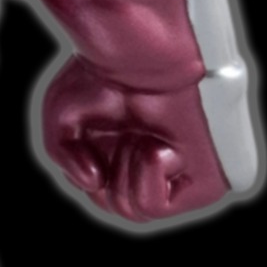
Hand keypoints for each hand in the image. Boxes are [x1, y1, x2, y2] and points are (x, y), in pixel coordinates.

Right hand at [42, 57, 229, 220]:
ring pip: (131, 210)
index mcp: (127, 151)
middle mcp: (156, 165)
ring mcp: (182, 177)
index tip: (94, 133)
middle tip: (120, 133)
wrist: (145, 55)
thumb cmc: (103, 73)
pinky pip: (155, 205)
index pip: (99, 191)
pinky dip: (144, 174)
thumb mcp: (61, 117)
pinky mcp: (206, 183)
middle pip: (113, 205)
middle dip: (105, 171)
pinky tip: (156, 144)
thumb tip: (92, 183)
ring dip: (123, 171)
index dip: (87, 167)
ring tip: (138, 135)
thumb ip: (63, 159)